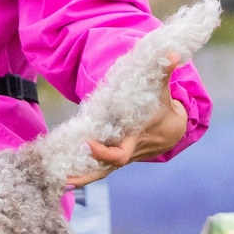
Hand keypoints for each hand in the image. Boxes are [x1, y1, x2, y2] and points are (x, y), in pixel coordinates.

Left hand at [63, 69, 189, 187]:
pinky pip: (101, 169)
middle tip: (64, 176)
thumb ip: (163, 72)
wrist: (174, 131)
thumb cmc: (164, 108)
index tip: (86, 144)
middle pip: (105, 169)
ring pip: (102, 172)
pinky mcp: (118, 158)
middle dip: (86, 174)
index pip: (119, 154)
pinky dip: (86, 172)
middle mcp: (127, 151)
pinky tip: (66, 176)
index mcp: (135, 138)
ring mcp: (122, 157)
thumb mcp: (163, 90)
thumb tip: (171, 53)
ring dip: (82, 177)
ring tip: (59, 181)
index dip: (103, 152)